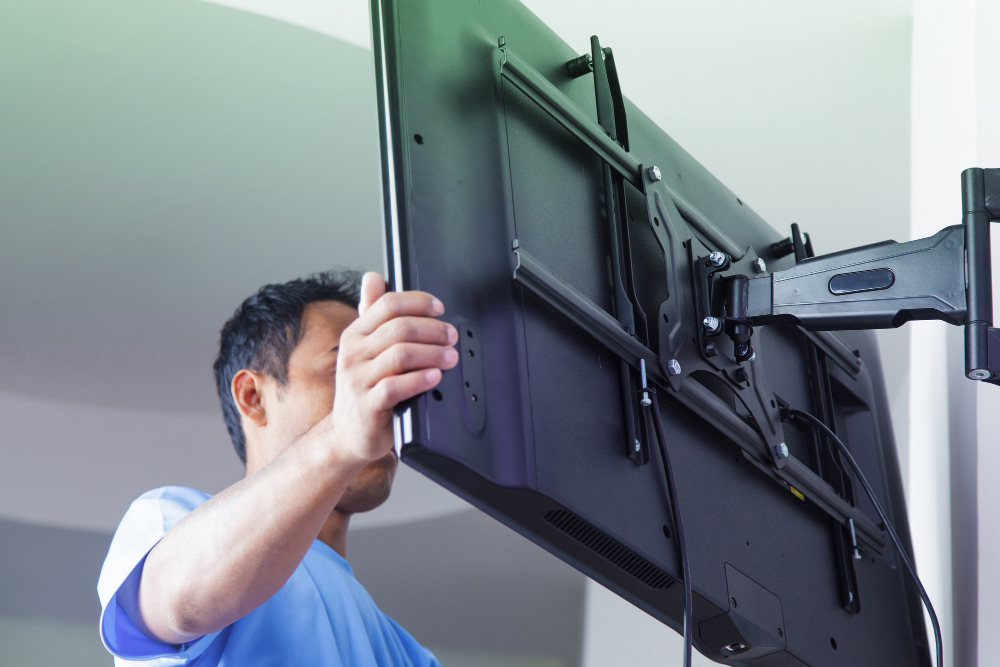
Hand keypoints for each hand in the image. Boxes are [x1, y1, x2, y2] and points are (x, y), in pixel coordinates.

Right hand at [329, 272, 457, 463]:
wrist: (347, 434)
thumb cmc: (363, 389)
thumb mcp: (363, 349)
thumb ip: (371, 314)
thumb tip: (373, 277)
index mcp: (355, 334)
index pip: (387, 305)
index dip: (418, 302)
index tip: (440, 308)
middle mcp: (353, 353)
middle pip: (399, 328)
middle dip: (433, 330)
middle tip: (452, 336)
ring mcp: (358, 380)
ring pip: (401, 354)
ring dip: (433, 353)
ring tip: (450, 357)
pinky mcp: (367, 406)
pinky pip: (397, 386)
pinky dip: (420, 379)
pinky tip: (435, 377)